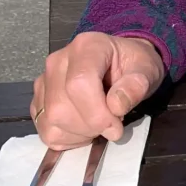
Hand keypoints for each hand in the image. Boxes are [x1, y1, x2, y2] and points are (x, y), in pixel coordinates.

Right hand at [31, 32, 164, 149]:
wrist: (120, 63)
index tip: (116, 127)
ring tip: (100, 122)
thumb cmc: (133, 65)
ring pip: (51, 121)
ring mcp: (44, 81)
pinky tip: (85, 128)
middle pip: (61, 107)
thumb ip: (136, 85)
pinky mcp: (39, 101)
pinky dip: (69, 138)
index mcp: (87, 46)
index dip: (97, 113)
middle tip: (112, 124)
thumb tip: (116, 106)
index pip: (79, 84)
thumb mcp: (147, 70)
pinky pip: (46, 130)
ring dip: (80, 133)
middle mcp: (58, 61)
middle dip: (91, 126)